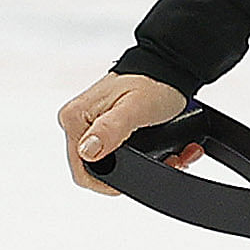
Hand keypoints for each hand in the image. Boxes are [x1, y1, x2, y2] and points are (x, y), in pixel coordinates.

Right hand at [57, 71, 192, 193]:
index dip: (111, 182)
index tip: (137, 178)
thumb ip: (110, 129)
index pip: (82, 171)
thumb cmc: (153, 81)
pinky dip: (149, 156)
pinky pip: (123, 153)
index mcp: (75, 119)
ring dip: (146, 165)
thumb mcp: (135, 108)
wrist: (169, 66)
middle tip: (168, 161)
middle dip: (135, 172)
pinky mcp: (107, 128)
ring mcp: (93, 126)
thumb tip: (88, 151)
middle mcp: (79, 123)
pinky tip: (171, 150)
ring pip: (115, 163)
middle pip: (101, 169)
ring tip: (174, 155)